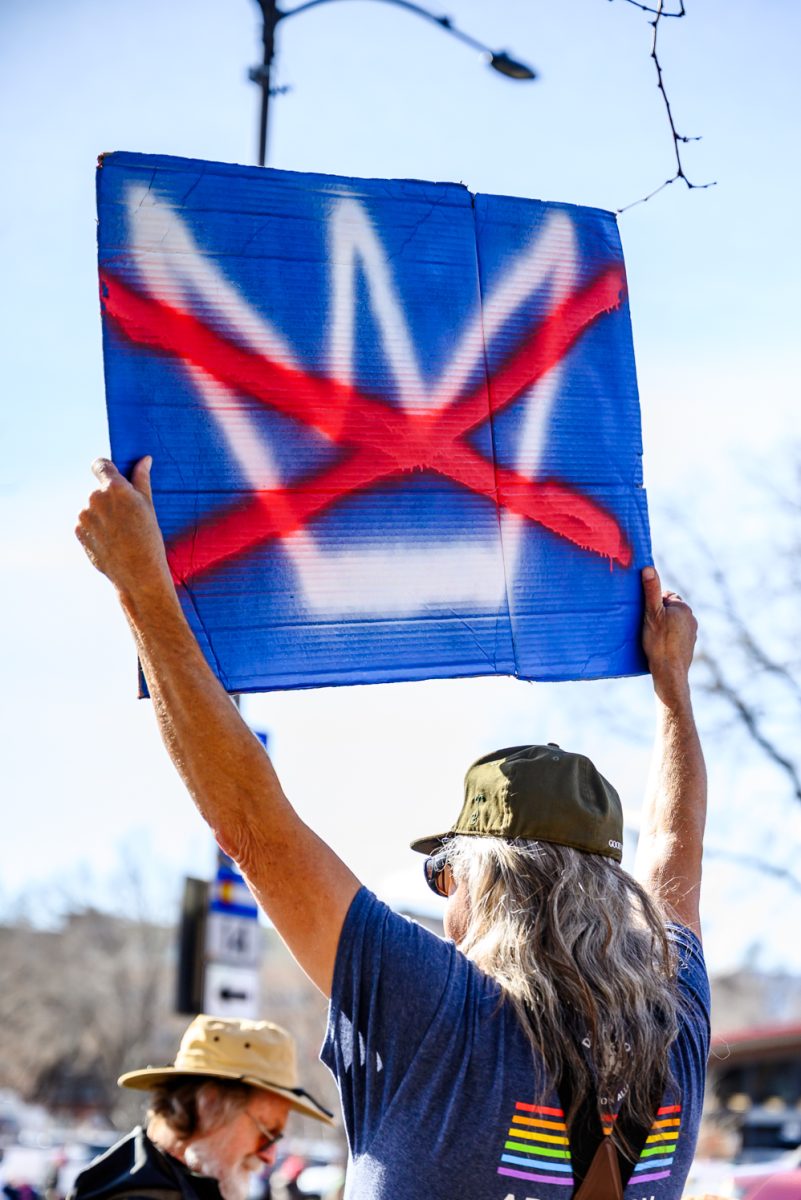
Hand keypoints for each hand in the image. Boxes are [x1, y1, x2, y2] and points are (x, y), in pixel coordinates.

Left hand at [75, 457, 172, 600]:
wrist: (138, 572)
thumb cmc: (149, 537)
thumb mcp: (149, 505)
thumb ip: (141, 479)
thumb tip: (144, 459)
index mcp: (114, 488)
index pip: (100, 464)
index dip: (105, 468)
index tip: (110, 474)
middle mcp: (95, 498)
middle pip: (99, 491)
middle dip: (110, 500)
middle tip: (127, 518)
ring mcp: (84, 516)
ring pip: (93, 509)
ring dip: (103, 516)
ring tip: (120, 534)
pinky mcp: (79, 531)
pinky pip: (87, 524)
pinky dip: (96, 529)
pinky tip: (111, 541)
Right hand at [641, 564, 696, 705]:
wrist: (670, 673)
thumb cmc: (659, 643)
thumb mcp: (651, 614)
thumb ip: (651, 590)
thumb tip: (648, 568)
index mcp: (683, 608)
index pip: (665, 596)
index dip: (653, 604)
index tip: (645, 615)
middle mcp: (691, 618)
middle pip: (669, 610)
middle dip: (659, 615)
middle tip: (646, 626)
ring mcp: (692, 633)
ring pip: (673, 623)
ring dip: (663, 627)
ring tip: (651, 637)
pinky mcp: (689, 645)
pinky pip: (676, 636)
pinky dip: (668, 638)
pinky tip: (659, 646)